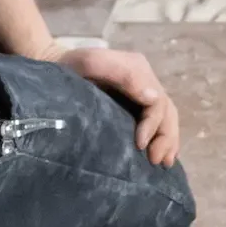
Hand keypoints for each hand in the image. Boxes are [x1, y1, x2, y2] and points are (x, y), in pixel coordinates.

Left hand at [54, 46, 181, 165]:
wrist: (56, 70)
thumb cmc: (70, 69)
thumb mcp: (90, 63)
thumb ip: (122, 74)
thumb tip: (152, 98)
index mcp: (138, 70)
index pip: (157, 102)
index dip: (153, 125)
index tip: (140, 145)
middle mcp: (145, 82)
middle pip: (167, 112)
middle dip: (165, 138)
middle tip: (156, 161)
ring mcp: (142, 95)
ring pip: (167, 119)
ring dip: (169, 141)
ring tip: (164, 163)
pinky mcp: (136, 108)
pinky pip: (158, 123)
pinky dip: (164, 140)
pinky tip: (165, 157)